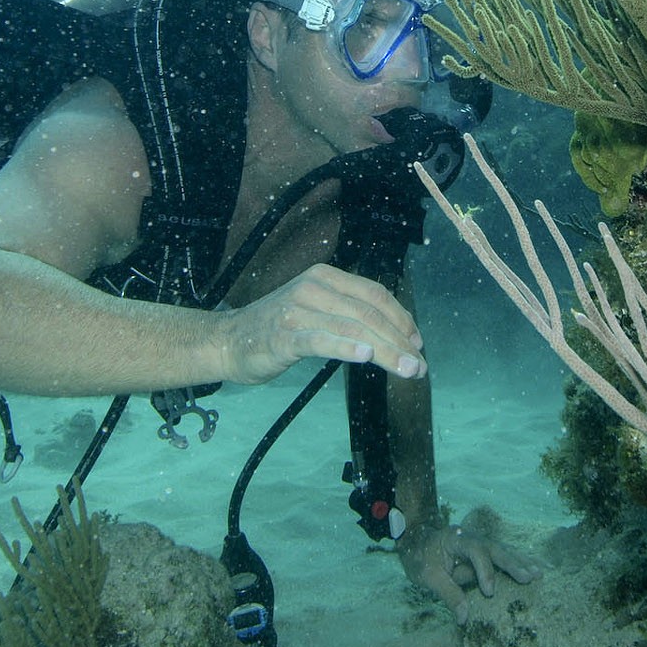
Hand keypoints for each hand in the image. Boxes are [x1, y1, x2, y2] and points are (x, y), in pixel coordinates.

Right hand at [221, 263, 425, 384]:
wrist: (228, 340)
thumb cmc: (277, 328)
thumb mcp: (316, 309)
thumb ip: (348, 315)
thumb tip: (392, 335)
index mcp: (326, 277)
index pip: (375, 295)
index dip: (401, 319)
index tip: (417, 343)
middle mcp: (314, 287)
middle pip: (369, 314)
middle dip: (399, 341)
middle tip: (418, 366)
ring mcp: (298, 310)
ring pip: (353, 329)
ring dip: (385, 351)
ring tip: (406, 369)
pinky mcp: (284, 336)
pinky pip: (321, 341)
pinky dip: (347, 348)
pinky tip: (366, 357)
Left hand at [397, 518, 543, 621]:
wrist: (416, 541)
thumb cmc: (420, 557)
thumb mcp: (428, 577)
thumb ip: (448, 594)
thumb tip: (464, 617)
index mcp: (456, 538)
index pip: (475, 550)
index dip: (484, 570)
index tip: (489, 591)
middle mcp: (472, 537)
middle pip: (495, 548)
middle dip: (512, 563)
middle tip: (528, 577)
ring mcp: (480, 543)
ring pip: (503, 551)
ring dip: (521, 562)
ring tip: (538, 573)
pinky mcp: (484, 552)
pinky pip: (503, 556)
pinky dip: (519, 562)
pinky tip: (534, 568)